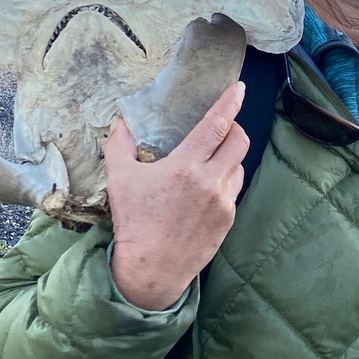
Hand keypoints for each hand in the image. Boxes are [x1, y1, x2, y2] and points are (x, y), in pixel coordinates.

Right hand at [104, 81, 248, 309]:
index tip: (239, 88)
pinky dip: (225, 181)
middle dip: (233, 127)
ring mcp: (223, 202)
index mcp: (186, 166)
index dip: (230, 102)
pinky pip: (234, 190)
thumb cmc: (134, 222)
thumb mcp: (120, 179)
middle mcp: (210, 181)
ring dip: (229, 156)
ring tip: (209, 160)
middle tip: (220, 127)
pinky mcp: (228, 219)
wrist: (151, 270)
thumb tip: (121, 123)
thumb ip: (119, 146)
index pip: (217, 124)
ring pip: (239, 165)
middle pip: (239, 140)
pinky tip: (206, 188)